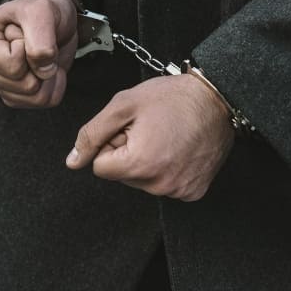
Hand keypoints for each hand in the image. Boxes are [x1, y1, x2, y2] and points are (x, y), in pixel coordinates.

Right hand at [0, 0, 77, 107]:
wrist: (54, 19)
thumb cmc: (40, 10)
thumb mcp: (41, 10)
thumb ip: (41, 37)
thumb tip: (42, 71)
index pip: (13, 65)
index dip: (29, 48)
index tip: (25, 31)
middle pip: (25, 85)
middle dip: (40, 63)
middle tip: (35, 42)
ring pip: (34, 97)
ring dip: (49, 75)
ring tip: (41, 54)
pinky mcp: (13, 96)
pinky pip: (43, 102)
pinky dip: (54, 85)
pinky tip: (46, 67)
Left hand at [66, 74, 235, 201]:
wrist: (218, 99)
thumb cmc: (172, 97)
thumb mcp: (124, 105)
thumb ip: (92, 135)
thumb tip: (73, 161)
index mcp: (139, 164)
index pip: (100, 166)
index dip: (111, 143)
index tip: (131, 128)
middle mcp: (159, 185)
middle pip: (121, 176)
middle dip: (129, 153)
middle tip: (150, 129)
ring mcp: (179, 191)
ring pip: (142, 181)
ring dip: (148, 161)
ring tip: (166, 136)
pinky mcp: (193, 192)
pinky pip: (166, 185)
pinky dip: (168, 169)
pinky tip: (179, 149)